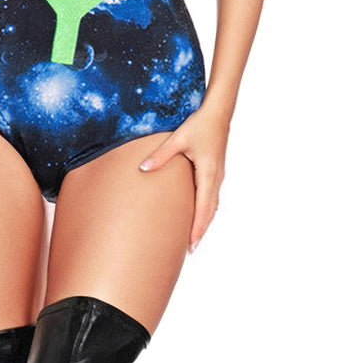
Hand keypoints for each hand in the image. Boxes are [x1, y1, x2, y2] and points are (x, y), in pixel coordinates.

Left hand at [139, 103, 229, 252]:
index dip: (198, 227)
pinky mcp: (216, 171)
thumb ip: (160, 155)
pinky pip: (212, 196)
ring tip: (194, 237)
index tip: (192, 244)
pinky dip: (207, 210)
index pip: (203, 207)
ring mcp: (218, 175)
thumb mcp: (178, 139)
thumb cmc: (199, 124)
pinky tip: (201, 215)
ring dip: (204, 221)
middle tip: (191, 249)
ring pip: (212, 205)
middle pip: (210, 211)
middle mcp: (216, 178)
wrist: (219, 112)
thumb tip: (143, 168)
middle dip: (200, 230)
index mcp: (208, 173)